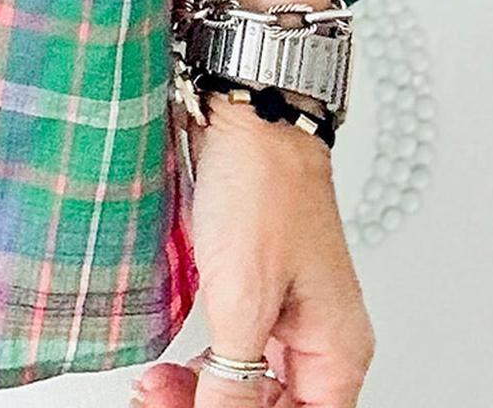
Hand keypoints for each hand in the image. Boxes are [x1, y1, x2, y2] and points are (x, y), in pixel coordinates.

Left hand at [132, 96, 374, 407]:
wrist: (246, 114)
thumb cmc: (263, 186)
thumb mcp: (241, 300)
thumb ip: (233, 380)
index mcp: (337, 349)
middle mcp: (318, 337)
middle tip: (163, 401)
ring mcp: (284, 314)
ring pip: (248, 387)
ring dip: (202, 393)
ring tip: (156, 388)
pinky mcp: (253, 290)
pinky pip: (233, 352)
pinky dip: (201, 365)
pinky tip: (170, 367)